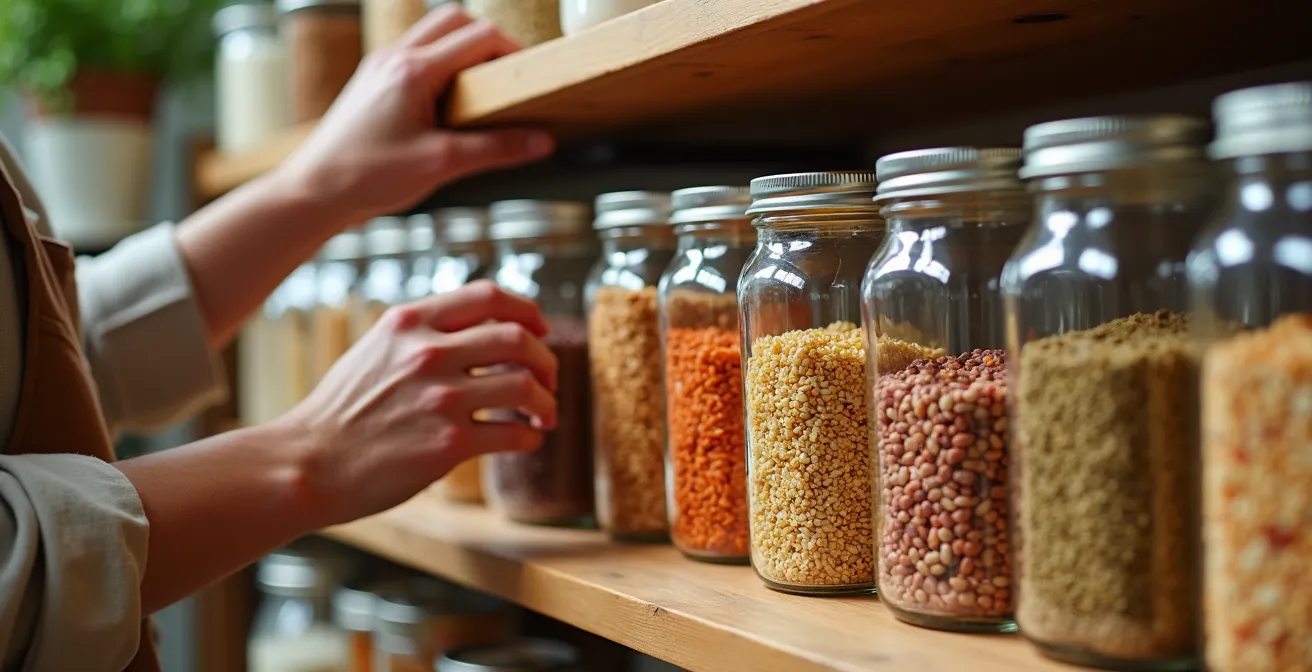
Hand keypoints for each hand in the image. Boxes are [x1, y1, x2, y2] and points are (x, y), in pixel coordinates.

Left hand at [273, 5, 554, 223]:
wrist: (314, 191)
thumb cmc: (365, 176)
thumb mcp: (442, 164)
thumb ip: (496, 149)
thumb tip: (541, 141)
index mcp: (414, 70)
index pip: (479, 37)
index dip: (513, 53)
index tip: (529, 79)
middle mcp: (395, 57)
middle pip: (456, 20)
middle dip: (490, 42)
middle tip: (509, 76)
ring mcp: (381, 66)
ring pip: (434, 33)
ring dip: (464, 50)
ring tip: (482, 89)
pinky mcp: (374, 82)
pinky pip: (416, 55)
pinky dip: (441, 65)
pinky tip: (449, 103)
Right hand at [280, 281, 559, 524]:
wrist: (308, 462)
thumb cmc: (341, 411)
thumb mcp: (375, 348)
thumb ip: (421, 333)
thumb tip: (476, 329)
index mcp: (411, 322)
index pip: (489, 296)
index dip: (527, 311)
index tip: (540, 330)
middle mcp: (429, 353)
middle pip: (518, 339)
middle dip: (546, 360)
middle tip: (549, 379)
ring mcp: (441, 398)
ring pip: (525, 387)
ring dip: (546, 402)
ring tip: (545, 414)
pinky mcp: (449, 444)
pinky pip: (513, 435)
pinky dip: (530, 437)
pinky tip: (527, 440)